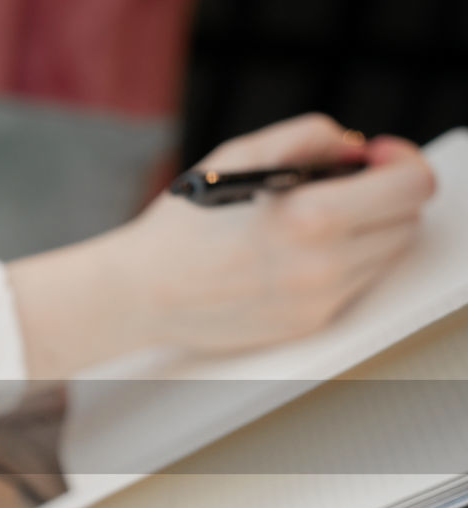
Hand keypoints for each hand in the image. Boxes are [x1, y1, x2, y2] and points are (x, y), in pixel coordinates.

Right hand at [111, 113, 434, 351]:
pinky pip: (353, 284)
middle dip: (385, 197)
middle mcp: (323, 266)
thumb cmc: (182, 225)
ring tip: (317, 219)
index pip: (411, 187)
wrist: (142, 291)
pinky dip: (339, 262)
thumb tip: (353, 146)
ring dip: (366, 231)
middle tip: (349, 185)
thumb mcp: (239, 157)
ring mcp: (318, 301)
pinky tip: (298, 251)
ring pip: (384, 256)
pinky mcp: (307, 323)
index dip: (401, 162)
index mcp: (311, 218)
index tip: (375, 159)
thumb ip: (307, 137)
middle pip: (406, 223)